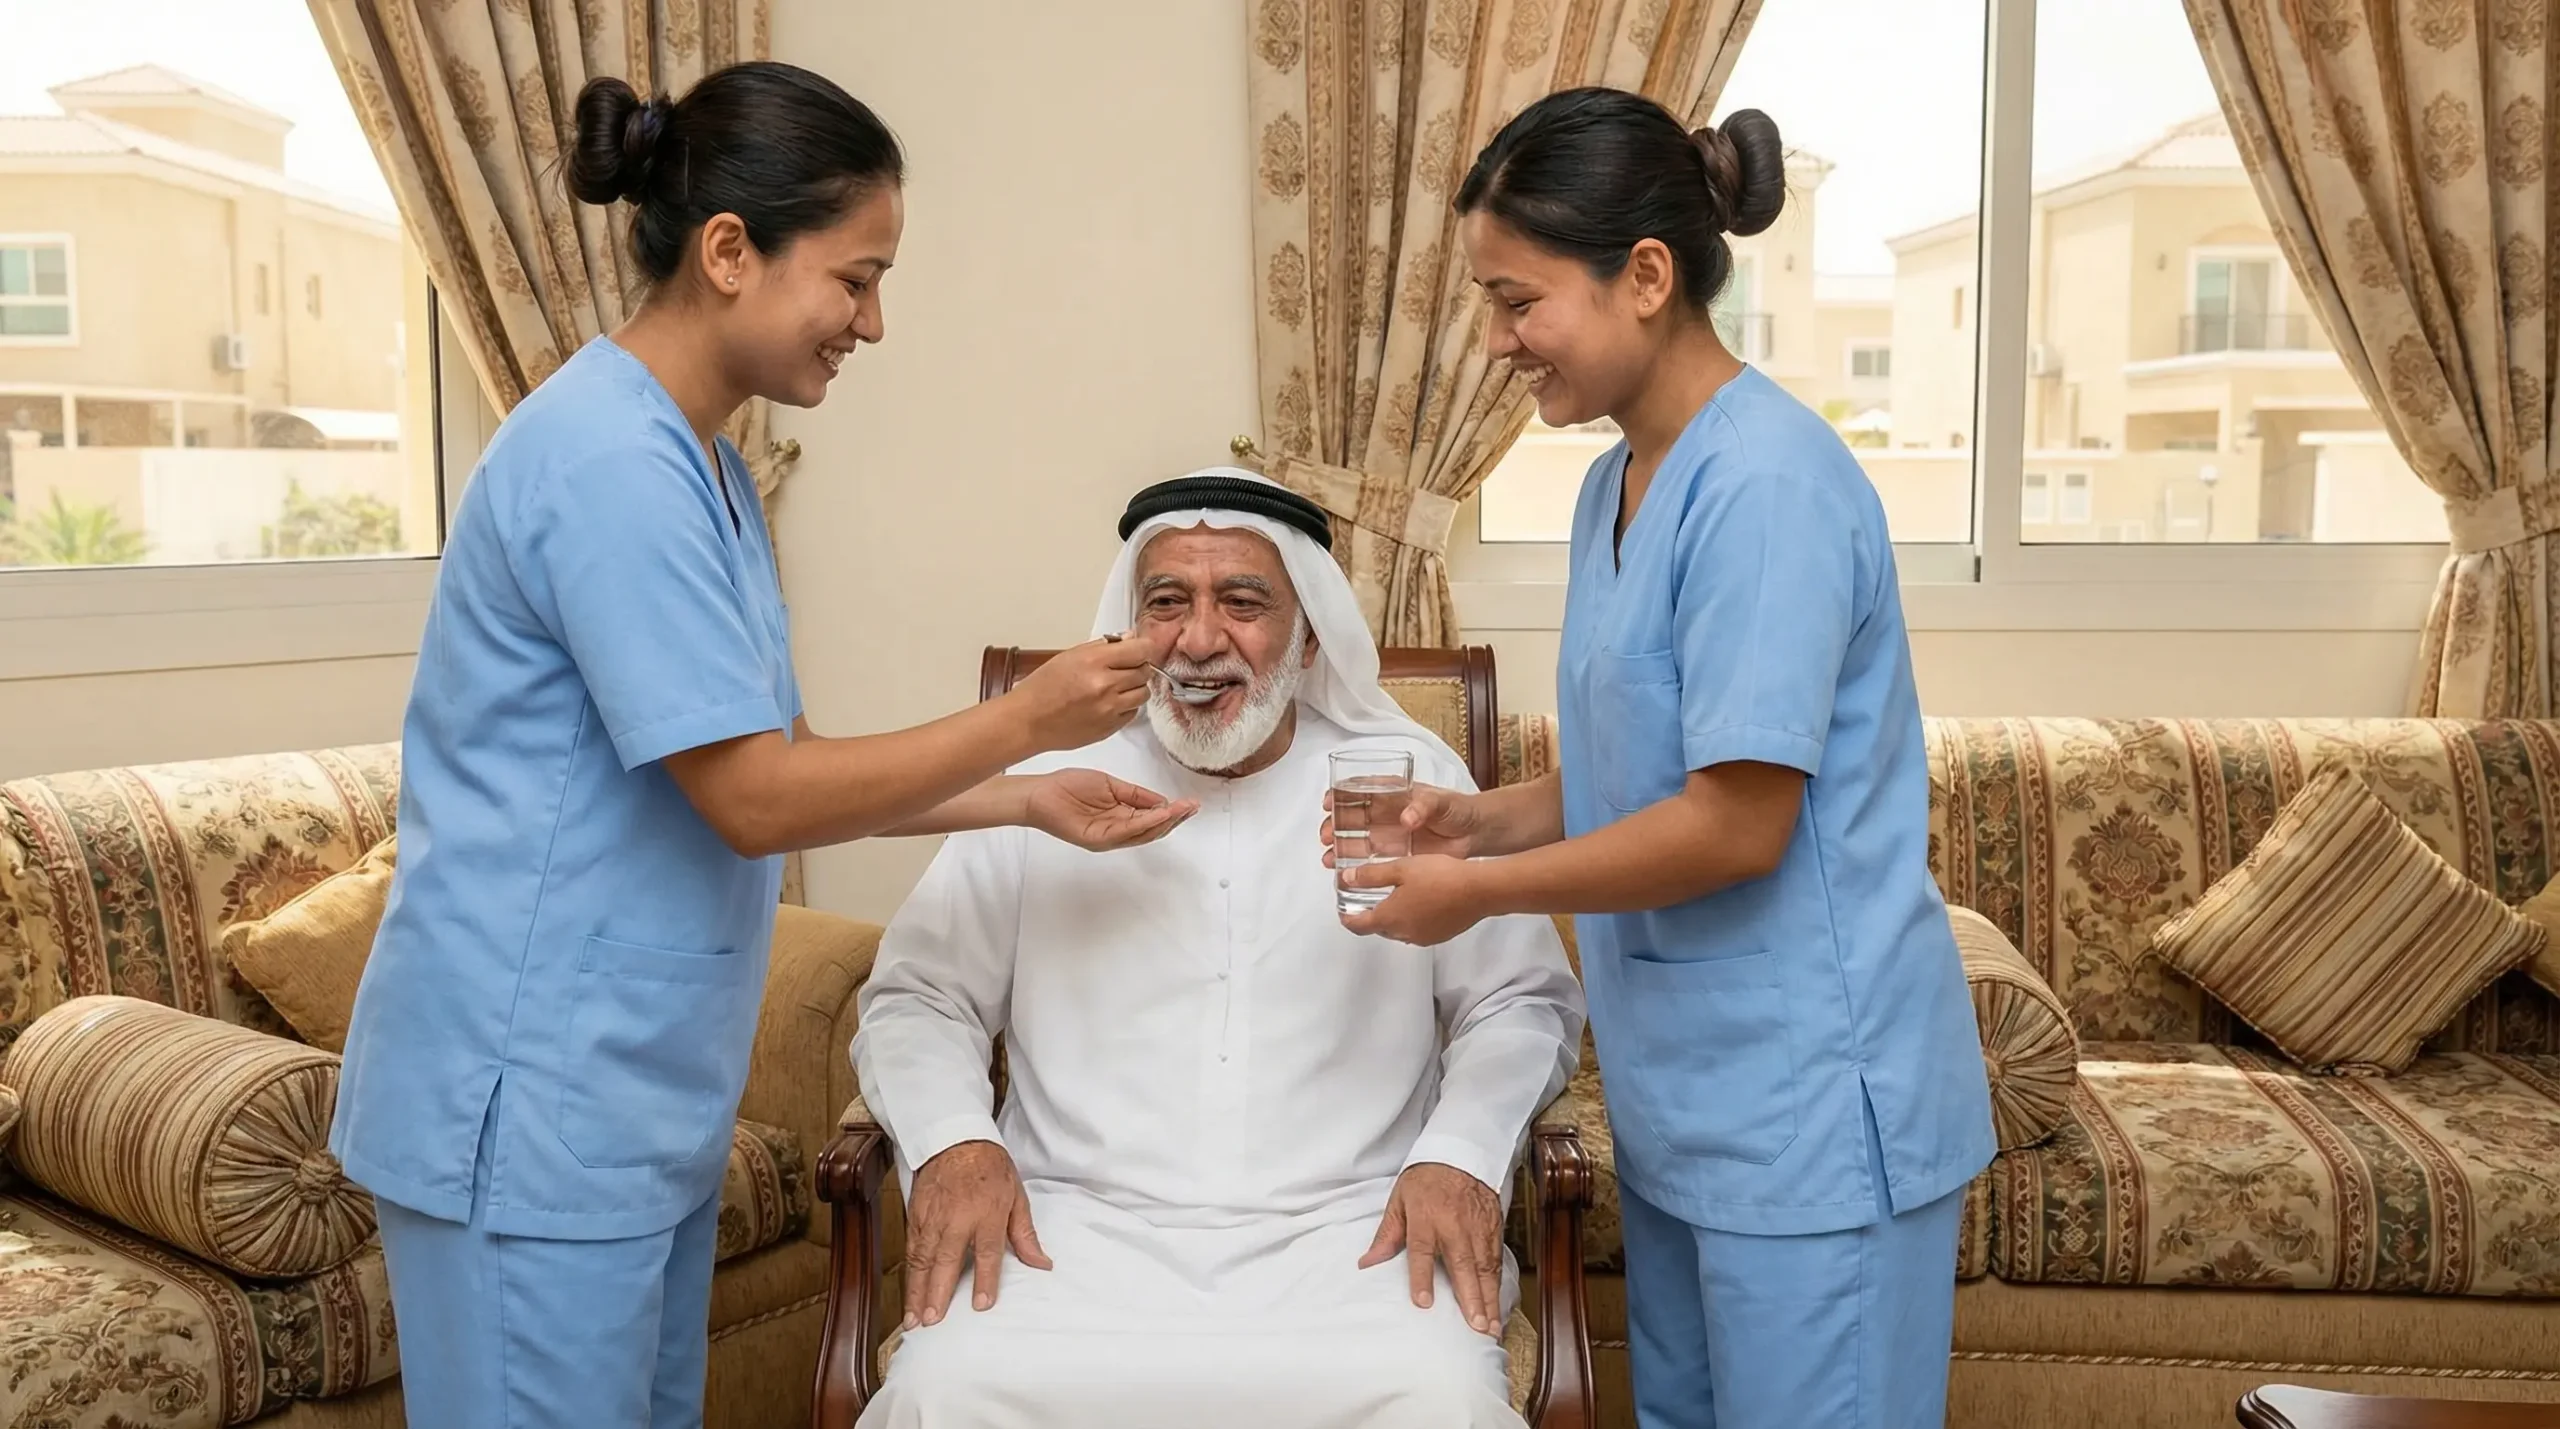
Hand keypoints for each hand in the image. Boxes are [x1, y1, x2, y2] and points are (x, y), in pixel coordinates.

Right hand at [903, 1140, 1049, 1327]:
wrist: (956, 1139)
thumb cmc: (991, 1169)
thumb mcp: (1017, 1197)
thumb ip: (1026, 1235)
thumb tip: (1042, 1264)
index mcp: (988, 1214)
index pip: (987, 1252)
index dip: (985, 1279)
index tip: (981, 1304)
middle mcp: (957, 1218)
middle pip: (947, 1260)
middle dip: (938, 1292)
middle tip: (933, 1321)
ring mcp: (933, 1218)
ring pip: (922, 1260)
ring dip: (917, 1291)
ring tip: (914, 1319)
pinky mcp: (916, 1216)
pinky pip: (911, 1250)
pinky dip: (908, 1274)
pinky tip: (908, 1295)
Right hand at [1006, 633, 1165, 753]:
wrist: (1028, 721)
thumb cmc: (1043, 688)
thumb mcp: (1070, 656)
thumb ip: (1102, 646)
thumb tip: (1128, 638)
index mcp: (1094, 662)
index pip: (1141, 650)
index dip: (1143, 648)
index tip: (1141, 649)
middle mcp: (1105, 686)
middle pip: (1145, 671)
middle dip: (1137, 667)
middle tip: (1122, 668)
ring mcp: (1109, 709)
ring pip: (1143, 693)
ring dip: (1134, 688)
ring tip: (1114, 687)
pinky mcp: (1110, 728)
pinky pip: (1132, 713)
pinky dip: (1126, 706)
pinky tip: (1107, 703)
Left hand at [1024, 769, 1199, 850]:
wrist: (1040, 793)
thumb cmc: (1069, 787)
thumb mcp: (1110, 785)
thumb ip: (1135, 794)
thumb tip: (1161, 800)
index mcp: (1121, 818)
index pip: (1153, 819)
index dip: (1172, 812)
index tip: (1190, 803)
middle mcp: (1117, 831)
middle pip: (1153, 830)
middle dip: (1175, 819)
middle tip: (1192, 807)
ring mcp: (1108, 837)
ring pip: (1143, 833)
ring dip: (1165, 822)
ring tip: (1182, 810)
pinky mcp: (1097, 839)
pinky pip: (1126, 832)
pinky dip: (1145, 823)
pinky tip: (1159, 813)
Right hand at [1321, 782, 1481, 865]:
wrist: (1474, 834)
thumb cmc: (1457, 810)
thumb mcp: (1441, 802)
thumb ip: (1424, 807)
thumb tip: (1406, 818)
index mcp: (1392, 793)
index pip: (1359, 790)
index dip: (1340, 794)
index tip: (1328, 802)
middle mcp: (1384, 813)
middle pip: (1350, 817)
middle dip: (1333, 825)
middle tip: (1326, 836)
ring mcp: (1387, 834)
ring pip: (1354, 839)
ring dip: (1338, 847)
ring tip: (1328, 859)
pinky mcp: (1393, 855)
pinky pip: (1368, 859)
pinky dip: (1353, 864)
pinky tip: (1341, 871)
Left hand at [1338, 854, 1488, 945]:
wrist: (1479, 890)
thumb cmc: (1440, 876)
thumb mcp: (1401, 868)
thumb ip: (1371, 876)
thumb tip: (1346, 879)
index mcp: (1389, 918)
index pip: (1358, 926)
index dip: (1347, 918)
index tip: (1342, 909)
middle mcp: (1404, 934)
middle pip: (1378, 928)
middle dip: (1371, 915)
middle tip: (1368, 897)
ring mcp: (1423, 937)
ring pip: (1399, 930)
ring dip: (1393, 917)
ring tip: (1395, 897)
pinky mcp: (1441, 935)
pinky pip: (1418, 930)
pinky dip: (1412, 919)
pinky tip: (1420, 901)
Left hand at [1360, 1162, 1503, 1334]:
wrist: (1461, 1154)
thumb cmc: (1426, 1180)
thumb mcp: (1399, 1201)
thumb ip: (1387, 1235)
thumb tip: (1367, 1263)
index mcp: (1426, 1218)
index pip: (1422, 1251)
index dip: (1422, 1277)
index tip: (1424, 1302)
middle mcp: (1454, 1226)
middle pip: (1463, 1265)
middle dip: (1471, 1298)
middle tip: (1476, 1326)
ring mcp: (1477, 1228)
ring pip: (1485, 1268)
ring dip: (1489, 1299)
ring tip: (1491, 1327)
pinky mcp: (1494, 1229)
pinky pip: (1497, 1261)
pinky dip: (1498, 1286)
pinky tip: (1498, 1308)